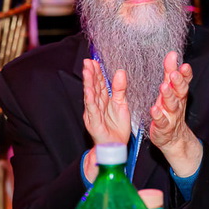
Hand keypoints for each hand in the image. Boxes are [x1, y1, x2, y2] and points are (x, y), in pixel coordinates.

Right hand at [82, 59, 130, 180]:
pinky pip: (92, 109)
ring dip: (88, 83)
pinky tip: (89, 91)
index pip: (99, 83)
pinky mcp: (94, 122)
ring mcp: (94, 114)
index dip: (97, 72)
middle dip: (91, 74)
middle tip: (88, 62)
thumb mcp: (122, 104)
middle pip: (93, 87)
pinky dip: (90, 100)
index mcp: (103, 100)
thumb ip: (120, 89)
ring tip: (87, 71)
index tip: (95, 61)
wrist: (116, 147)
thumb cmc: (117, 128)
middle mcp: (96, 105)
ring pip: (91, 96)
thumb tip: (120, 72)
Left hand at [149, 51, 201, 176]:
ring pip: (172, 105)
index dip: (185, 74)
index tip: (184, 65)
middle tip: (173, 73)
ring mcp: (171, 116)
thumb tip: (172, 54)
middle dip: (178, 82)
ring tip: (164, 87)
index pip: (184, 81)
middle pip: (180, 92)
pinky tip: (154, 109)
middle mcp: (177, 104)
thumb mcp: (171, 90)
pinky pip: (161, 121)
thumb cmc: (170, 110)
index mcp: (179, 94)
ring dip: (168, 96)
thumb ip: (170, 72)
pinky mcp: (163, 127)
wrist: (173, 138)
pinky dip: (158, 115)